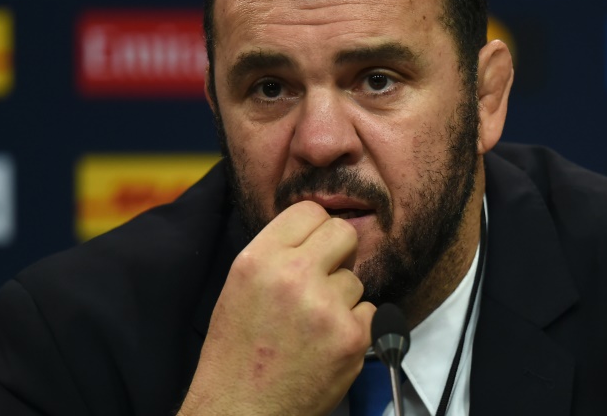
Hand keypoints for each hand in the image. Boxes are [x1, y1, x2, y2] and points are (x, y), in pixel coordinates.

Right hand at [178, 201, 375, 415]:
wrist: (242, 411)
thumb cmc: (236, 353)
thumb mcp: (240, 285)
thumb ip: (277, 253)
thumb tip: (316, 232)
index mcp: (259, 259)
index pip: (309, 211)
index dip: (315, 229)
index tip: (315, 247)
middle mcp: (292, 275)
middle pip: (343, 233)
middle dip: (338, 253)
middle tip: (324, 278)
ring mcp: (325, 306)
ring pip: (356, 279)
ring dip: (342, 298)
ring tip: (313, 325)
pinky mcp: (351, 336)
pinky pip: (370, 311)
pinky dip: (355, 326)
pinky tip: (328, 343)